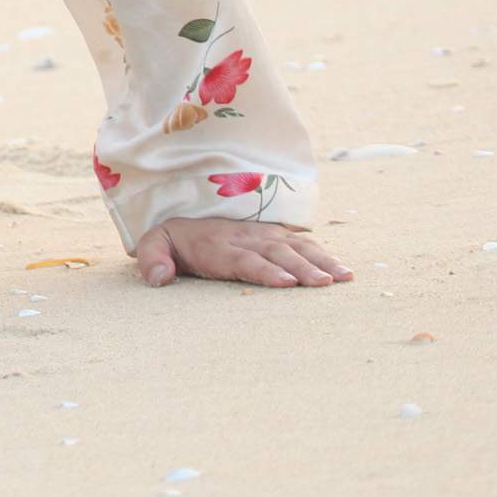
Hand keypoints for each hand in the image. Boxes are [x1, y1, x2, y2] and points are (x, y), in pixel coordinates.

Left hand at [135, 217, 352, 287]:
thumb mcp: (153, 245)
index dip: (265, 270)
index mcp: (217, 246)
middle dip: (303, 268)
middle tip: (326, 283)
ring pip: (295, 247)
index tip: (286, 282)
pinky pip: (302, 243)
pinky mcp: (274, 234)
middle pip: (277, 253)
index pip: (244, 259)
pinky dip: (323, 254)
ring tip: (344, 277)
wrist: (184, 213)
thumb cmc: (173, 240)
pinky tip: (343, 269)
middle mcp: (245, 238)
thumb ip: (153, 260)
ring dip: (321, 261)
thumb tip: (160, 278)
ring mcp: (262, 234)